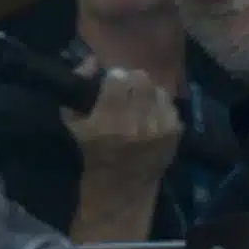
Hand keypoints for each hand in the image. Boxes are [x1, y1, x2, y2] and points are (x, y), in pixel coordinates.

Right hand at [63, 61, 181, 188]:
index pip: (118, 77)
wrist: (121, 188)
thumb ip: (79, 85)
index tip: (111, 84)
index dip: (114, 78)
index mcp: (107, 122)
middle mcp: (135, 124)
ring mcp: (158, 130)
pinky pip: (170, 105)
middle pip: (141, 79)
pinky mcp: (174, 135)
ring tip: (141, 104)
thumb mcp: (74, 121)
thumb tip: (93, 60)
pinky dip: (161, 108)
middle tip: (128, 91)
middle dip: (132, 82)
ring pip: (158, 89)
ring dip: (148, 94)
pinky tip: (151, 118)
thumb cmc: (93, 153)